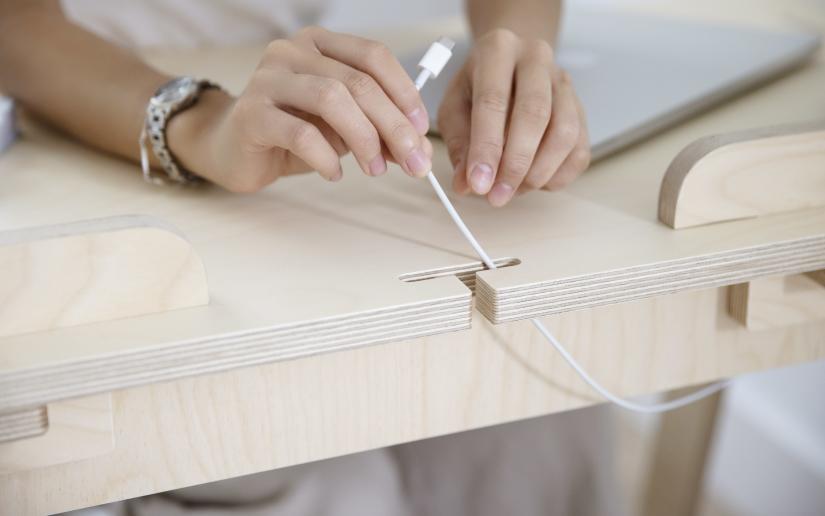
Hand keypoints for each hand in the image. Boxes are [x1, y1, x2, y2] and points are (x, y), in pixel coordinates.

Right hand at [170, 27, 432, 191]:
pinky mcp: (251, 113)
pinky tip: (334, 172)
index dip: (404, 92)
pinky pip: (301, 133)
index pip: (374, 56)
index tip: (422, 129)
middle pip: (359, 82)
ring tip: (374, 169)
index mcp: (321, 45)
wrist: (231, 148)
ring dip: (363, 139)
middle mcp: (293, 52)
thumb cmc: (290, 133)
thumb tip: (420, 148)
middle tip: (414, 161)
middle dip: (394, 126)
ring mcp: (268, 79)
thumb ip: (377, 130)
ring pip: (332, 99)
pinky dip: (326, 157)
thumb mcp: (342, 128)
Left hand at [437, 29, 590, 206]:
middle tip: (497, 196)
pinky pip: (579, 150)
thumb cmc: (478, 87)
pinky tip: (534, 182)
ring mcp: (564, 83)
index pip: (493, 101)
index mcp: (498, 50)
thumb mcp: (455, 107)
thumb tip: (466, 185)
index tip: (478, 184)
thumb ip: (459, 144)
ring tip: (513, 190)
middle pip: (534, 114)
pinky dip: (557, 175)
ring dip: (538, 172)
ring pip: (564, 133)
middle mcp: (536, 59)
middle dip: (515, 164)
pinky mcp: (581, 108)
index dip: (486, 147)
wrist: (511, 64)